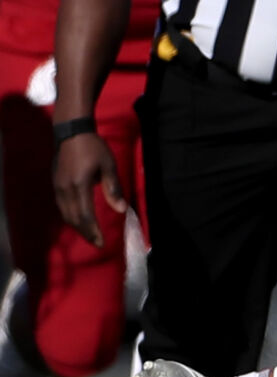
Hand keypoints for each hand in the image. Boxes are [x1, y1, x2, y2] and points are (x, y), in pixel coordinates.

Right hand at [52, 132, 125, 247]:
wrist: (71, 133)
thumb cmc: (94, 148)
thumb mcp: (108, 166)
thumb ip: (113, 188)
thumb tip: (122, 210)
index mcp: (79, 185)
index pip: (85, 215)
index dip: (93, 231)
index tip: (102, 243)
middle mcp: (65, 189)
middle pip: (74, 219)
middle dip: (86, 233)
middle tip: (98, 243)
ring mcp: (58, 187)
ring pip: (66, 214)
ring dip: (78, 227)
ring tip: (90, 235)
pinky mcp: (55, 184)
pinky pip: (62, 207)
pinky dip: (71, 217)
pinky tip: (80, 221)